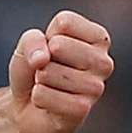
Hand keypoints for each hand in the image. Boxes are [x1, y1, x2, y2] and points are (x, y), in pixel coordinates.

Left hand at [8, 11, 112, 132]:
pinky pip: (44, 95)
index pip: (65, 22)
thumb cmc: (35, 70)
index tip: (52, 50)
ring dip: (39, 79)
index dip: (47, 36)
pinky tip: (48, 103)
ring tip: (49, 86)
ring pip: (49, 72)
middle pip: (59, 45)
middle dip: (42, 58)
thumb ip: (32, 40)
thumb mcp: (28, 45)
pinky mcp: (82, 110)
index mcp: (98, 39)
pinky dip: (37, 97)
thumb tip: (42, 59)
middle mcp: (104, 62)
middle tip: (48, 70)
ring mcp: (96, 88)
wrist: (28, 109)